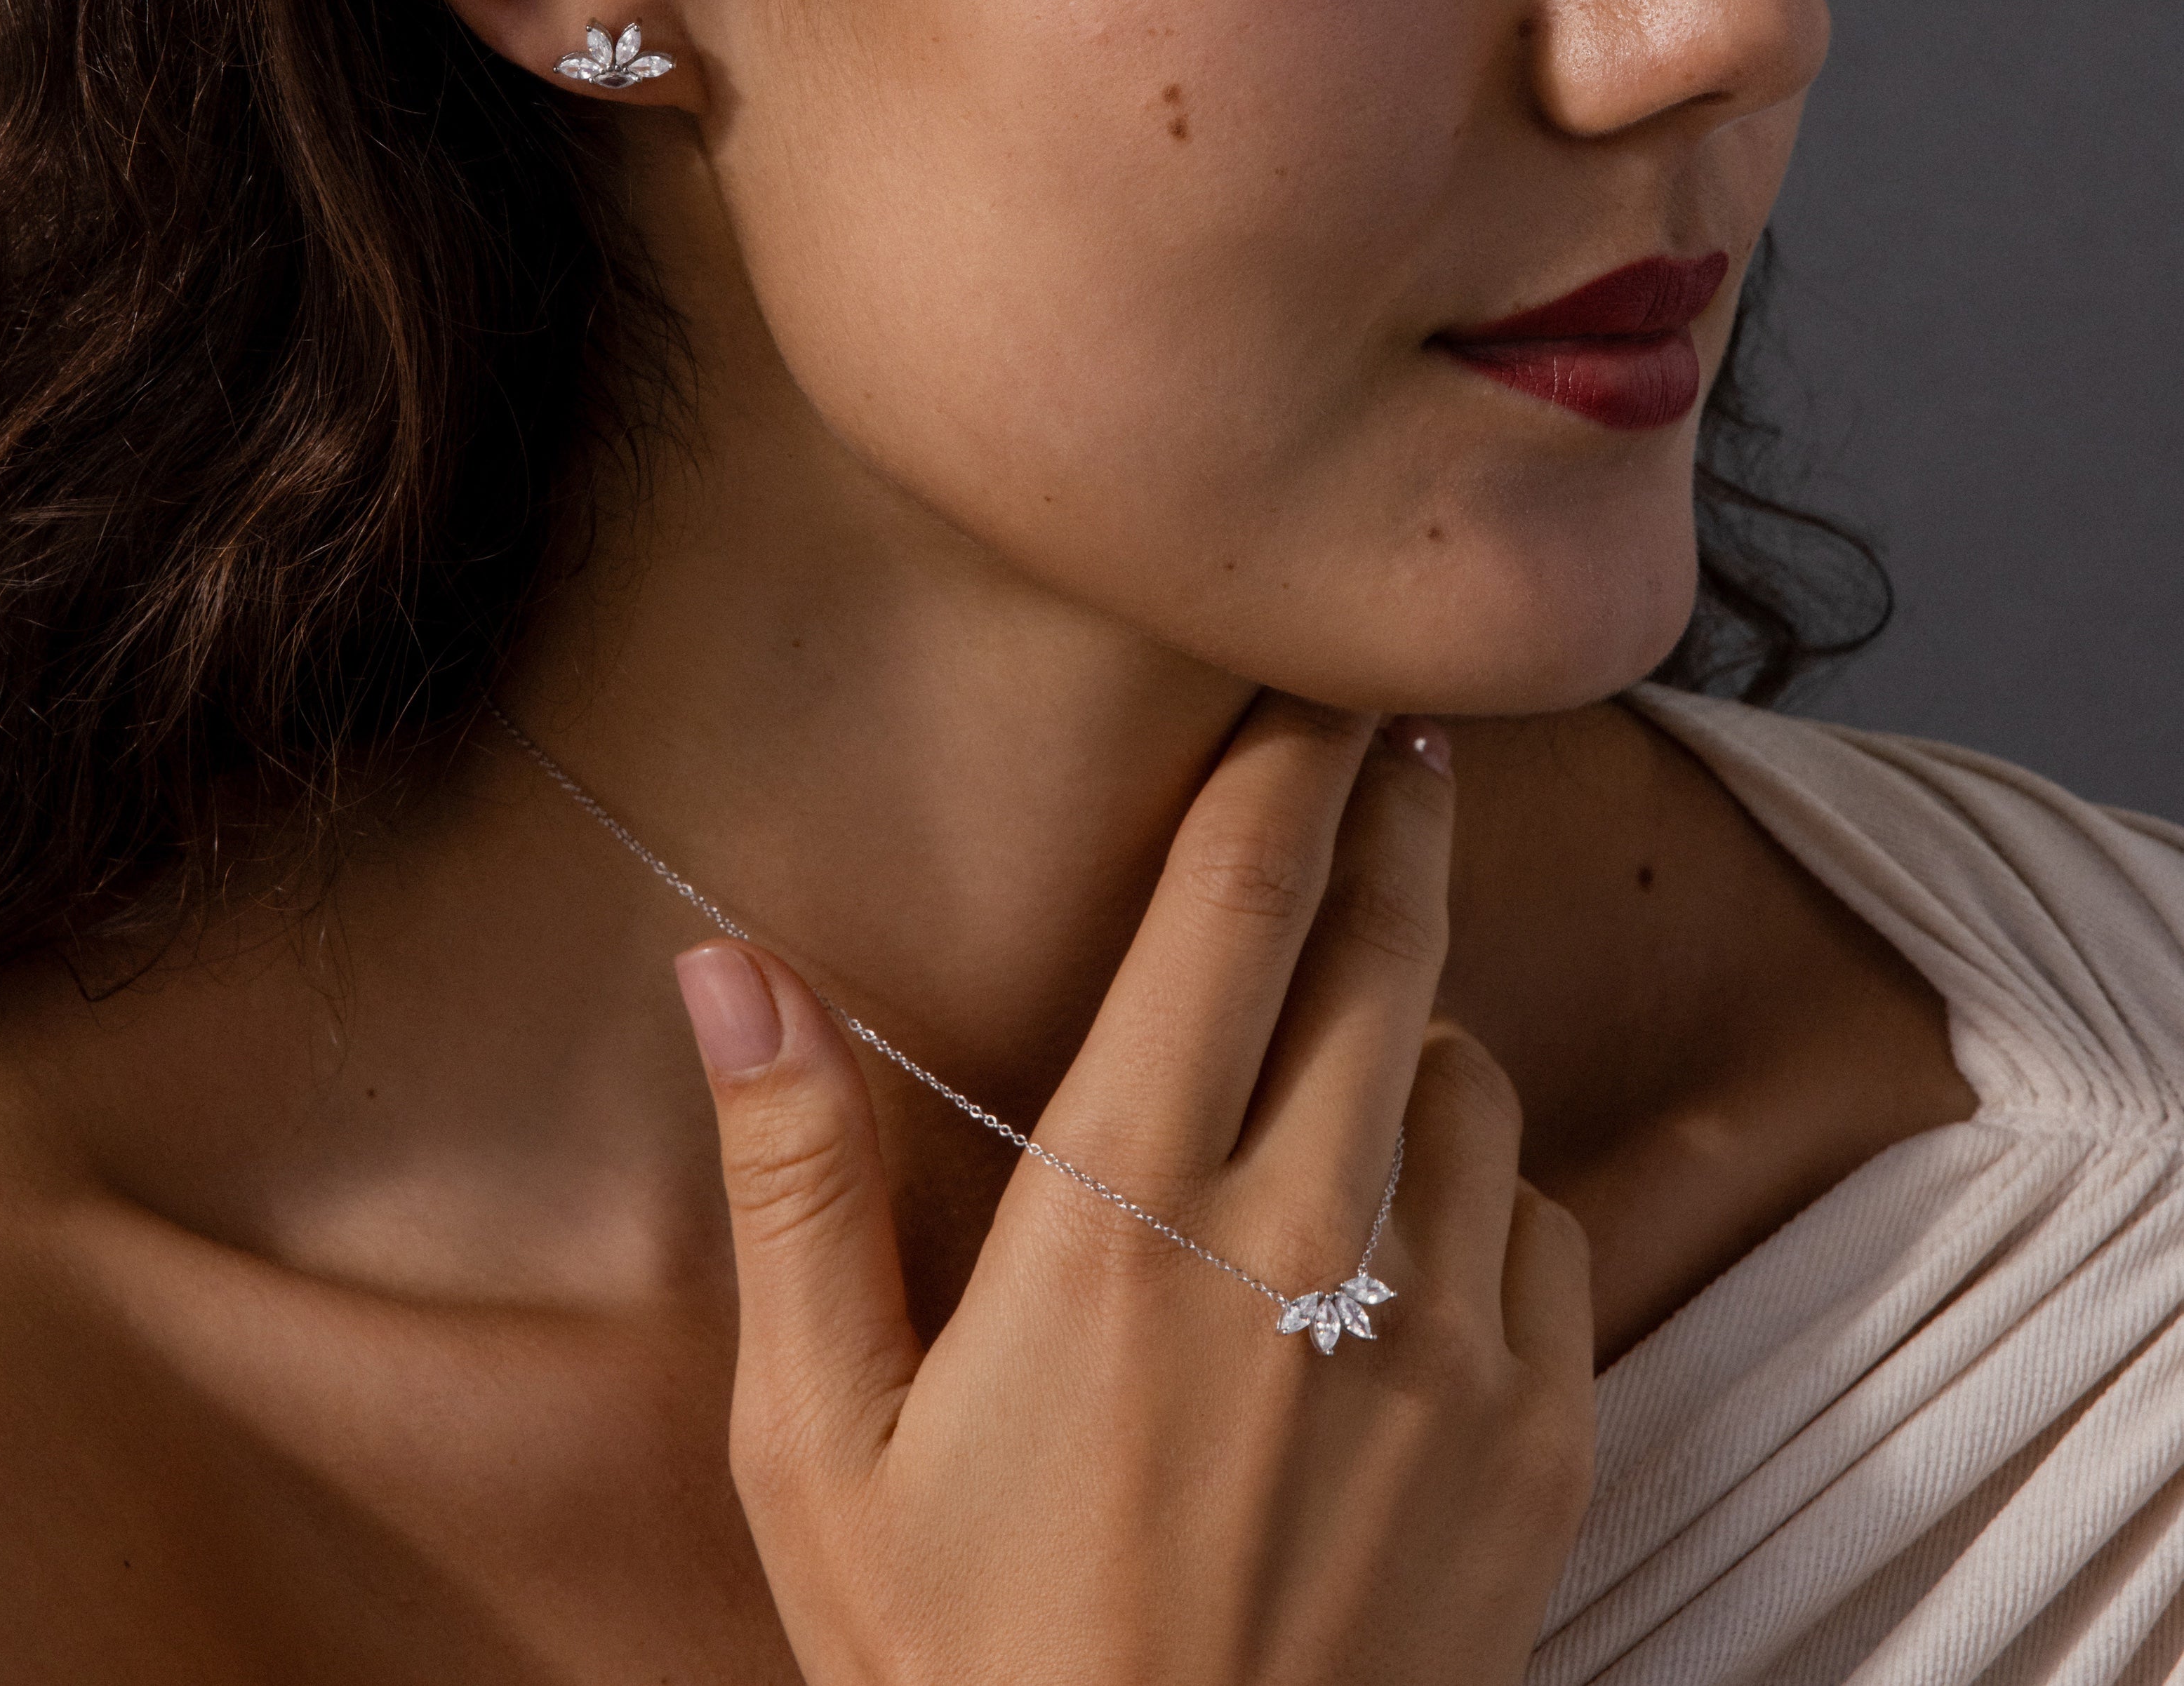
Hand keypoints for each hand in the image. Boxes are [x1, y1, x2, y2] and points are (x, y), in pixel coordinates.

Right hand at [674, 696, 1594, 1684]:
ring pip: (1474, 1084)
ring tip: (1358, 1051)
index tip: (1316, 689)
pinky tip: (1414, 1234)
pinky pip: (1548, 1228)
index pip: (1234, 914)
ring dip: (1424, 1031)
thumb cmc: (968, 1663)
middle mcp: (1310, 1247)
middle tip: (1403, 746)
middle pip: (1389, 951)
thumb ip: (796, 1181)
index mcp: (1126, 1219)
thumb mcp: (822, 1438)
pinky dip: (1490, 1188)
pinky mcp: (1543, 1444)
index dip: (1284, 772)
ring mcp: (1451, 1346)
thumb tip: (730, 970)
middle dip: (1399, 820)